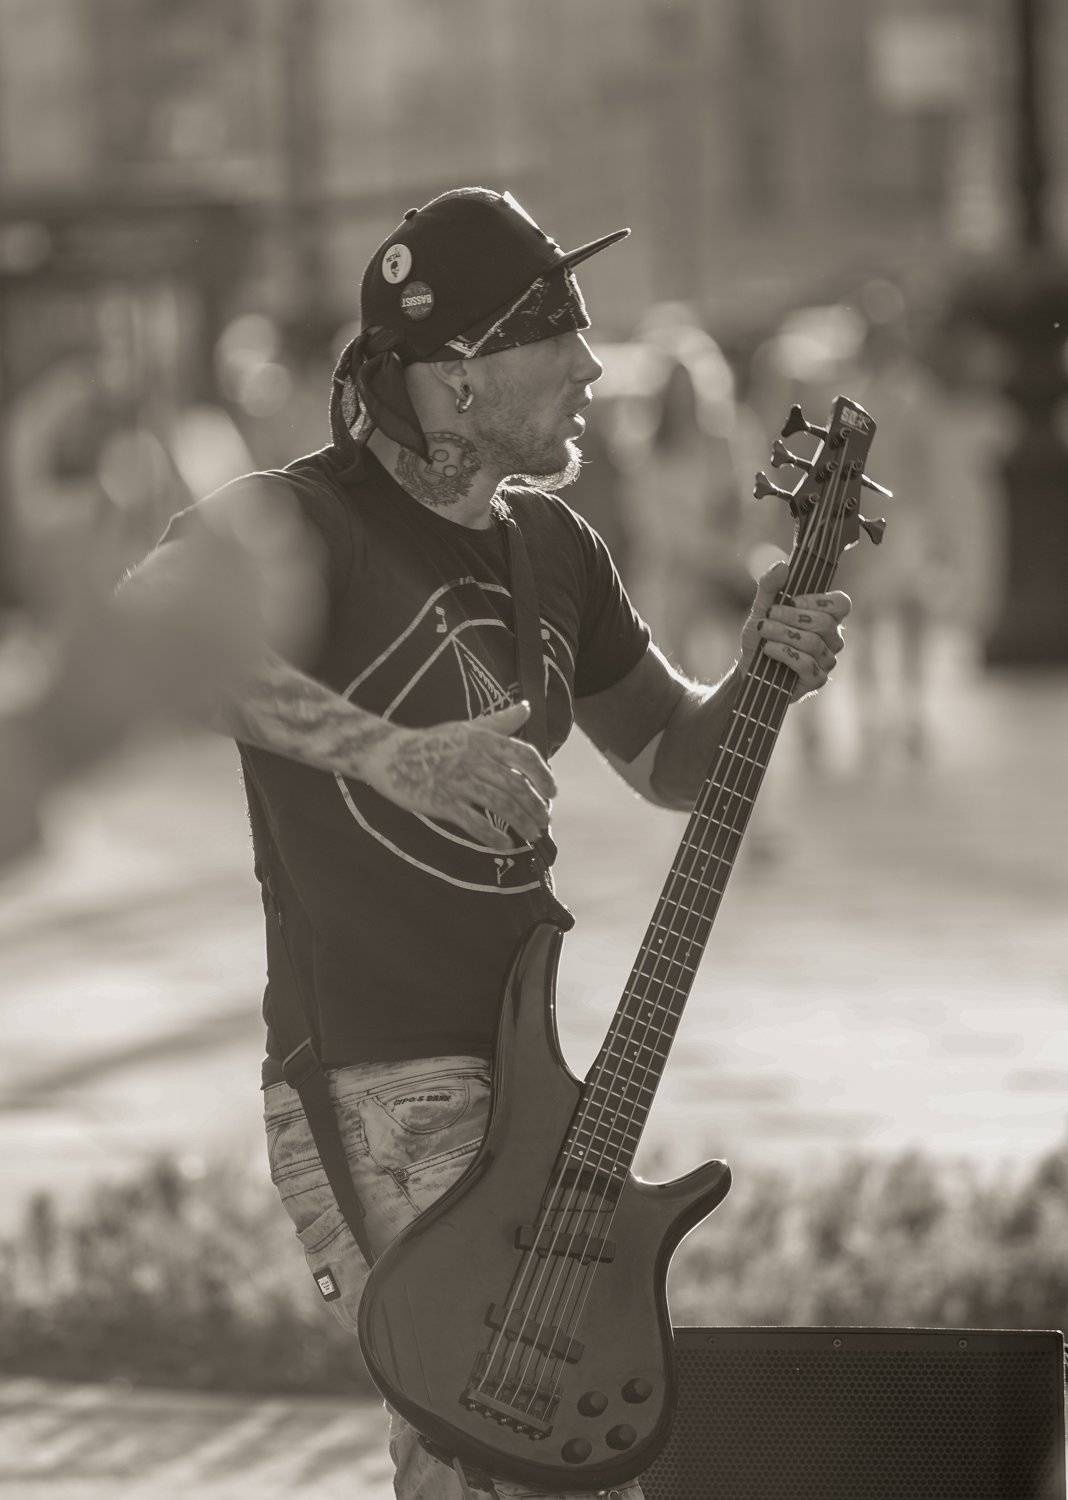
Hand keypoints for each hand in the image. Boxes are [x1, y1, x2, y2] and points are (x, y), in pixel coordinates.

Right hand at [361, 701, 555, 851]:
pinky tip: (504, 843)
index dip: (543, 775)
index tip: (552, 793)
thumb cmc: (433, 741)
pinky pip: (474, 822)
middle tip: (544, 822)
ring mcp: (458, 781)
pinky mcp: (442, 802)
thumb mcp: (468, 727)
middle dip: (535, 806)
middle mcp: (474, 759)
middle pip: (516, 785)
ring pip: (500, 804)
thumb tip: (527, 707)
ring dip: (521, 822)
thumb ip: (501, 721)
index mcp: (483, 740)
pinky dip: (492, 835)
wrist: (390, 755)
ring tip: (531, 835)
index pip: (524, 755)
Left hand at [740, 561, 849, 701]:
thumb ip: (770, 586)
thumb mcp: (761, 607)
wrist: (749, 668)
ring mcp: (826, 661)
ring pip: (813, 643)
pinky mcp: (816, 680)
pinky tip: (768, 649)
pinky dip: (784, 653)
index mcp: (826, 617)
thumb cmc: (762, 636)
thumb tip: (783, 566)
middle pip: (825, 623)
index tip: (792, 600)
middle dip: (792, 617)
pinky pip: (806, 664)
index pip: (842, 604)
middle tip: (769, 615)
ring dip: (783, 634)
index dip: (819, 601)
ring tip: (764, 631)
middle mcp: (832, 639)